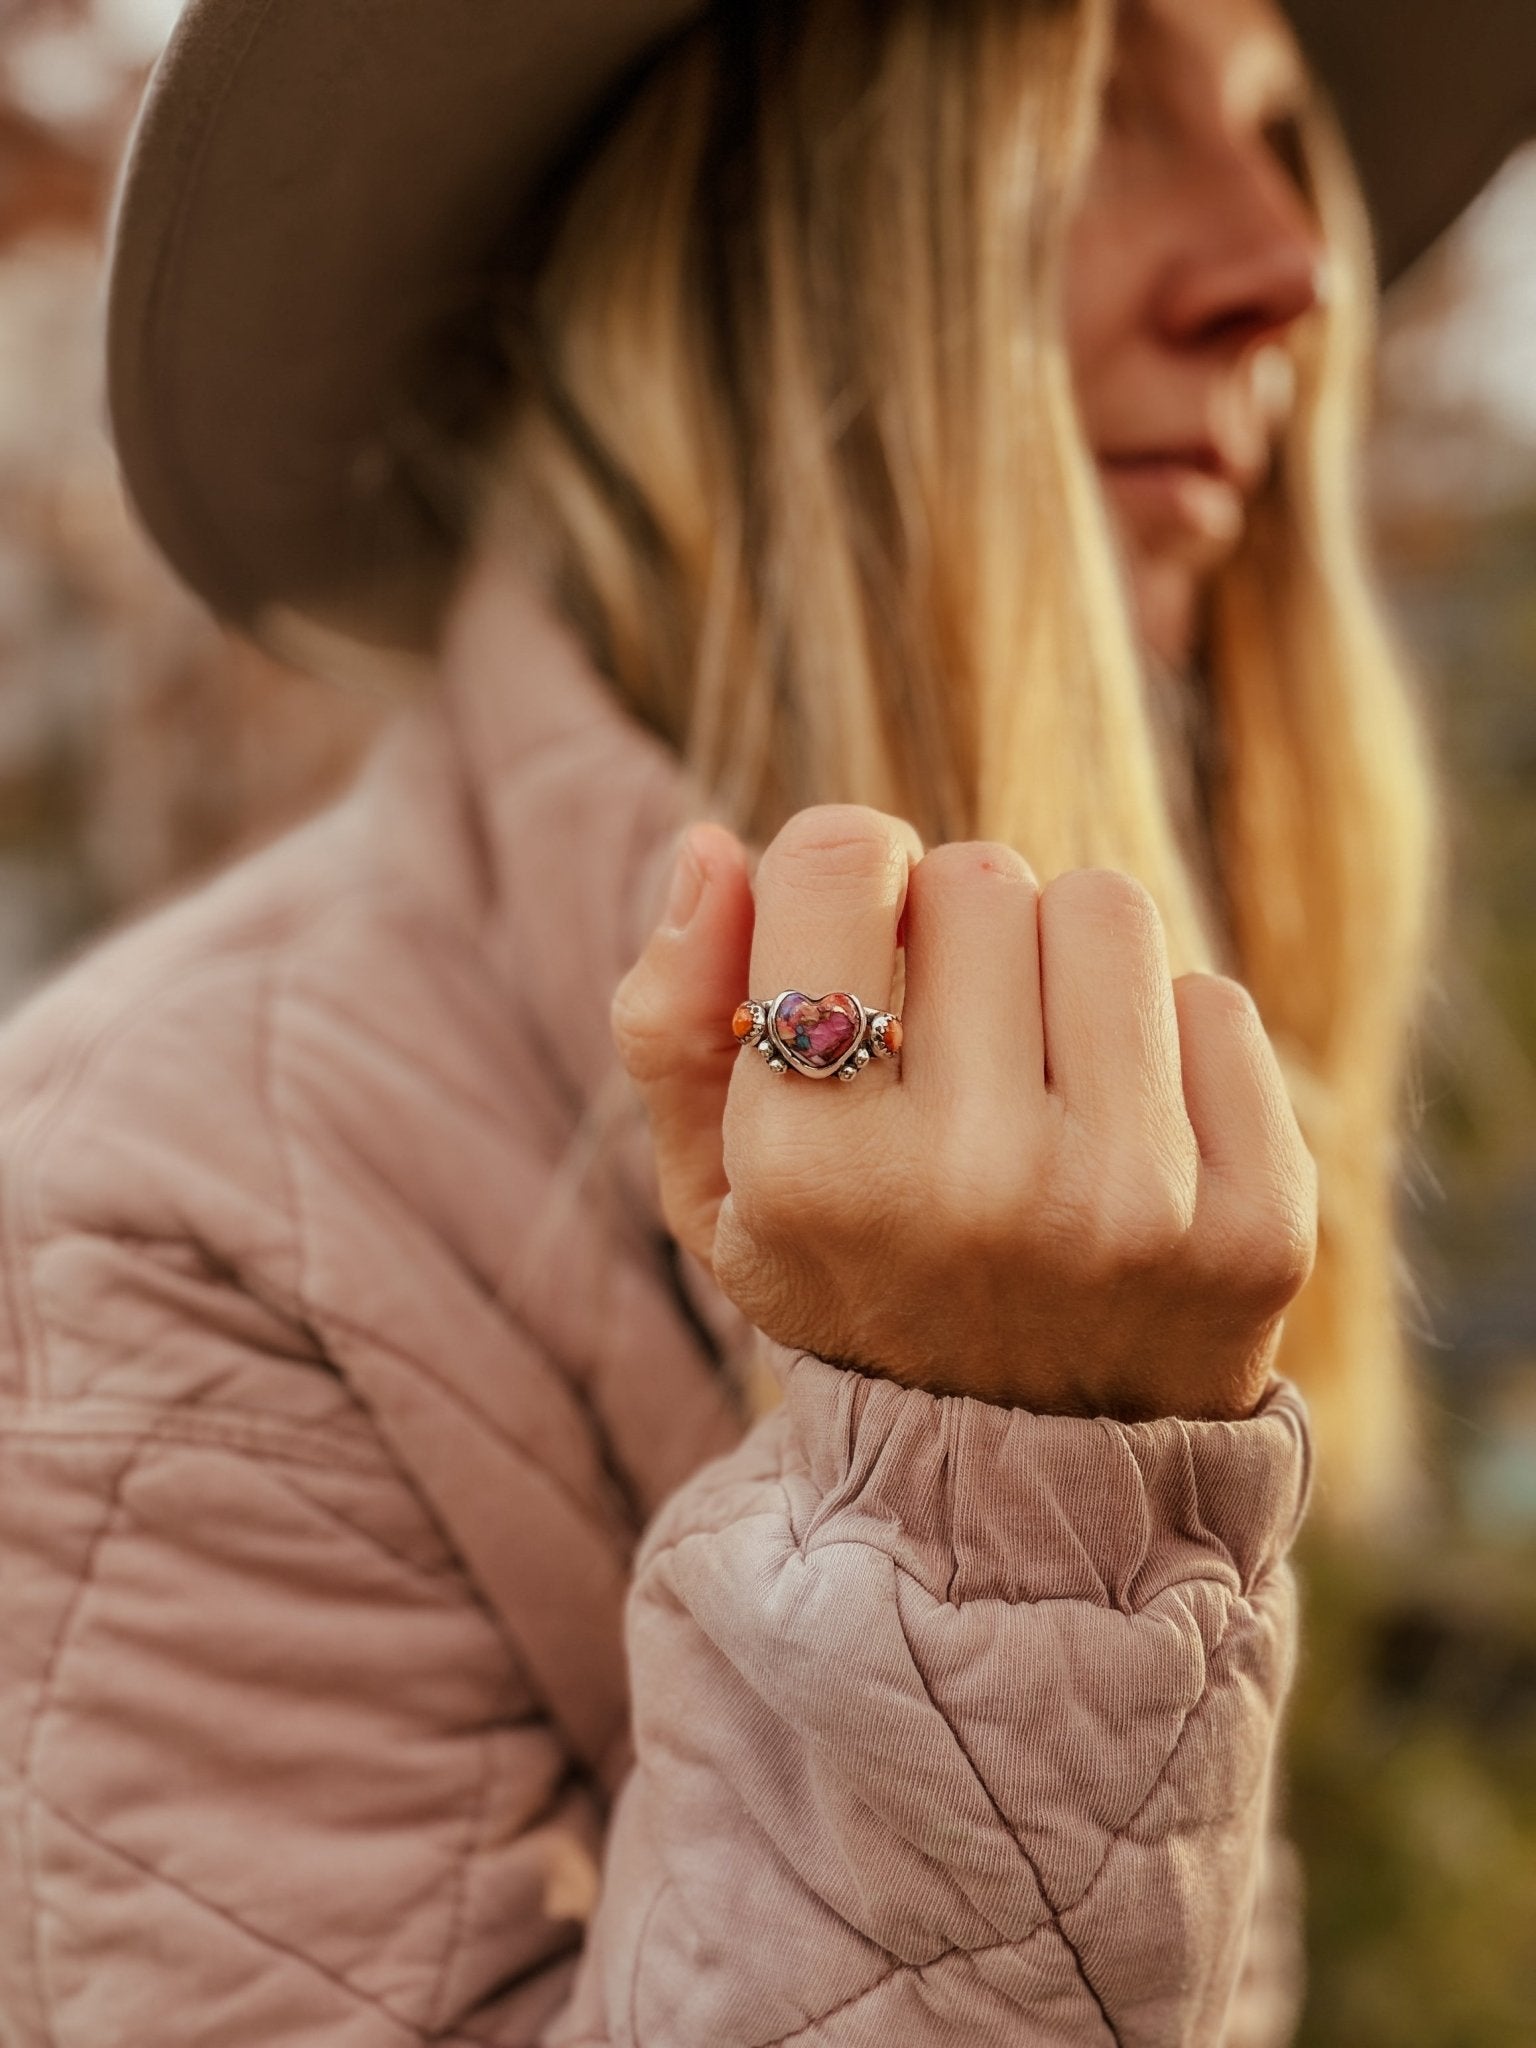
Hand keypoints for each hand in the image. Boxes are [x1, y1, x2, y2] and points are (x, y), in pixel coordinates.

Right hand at [611, 804, 1316, 1420]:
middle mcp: (973, 1185)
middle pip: (978, 875)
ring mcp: (1130, 1207)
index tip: (856, 950)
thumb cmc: (855, 1280)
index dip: (843, 879)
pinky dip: (1164, 1047)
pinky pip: (1215, 1002)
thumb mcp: (719, 1184)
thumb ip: (669, 1017)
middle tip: (950, 1050)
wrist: (1020, 1478)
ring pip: (1104, 909)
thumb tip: (709, 844)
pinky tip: (1125, 1142)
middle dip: (954, 934)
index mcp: (815, 1168)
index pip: (839, 856)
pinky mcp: (1257, 1223)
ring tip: (1037, 1081)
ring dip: (1063, 968)